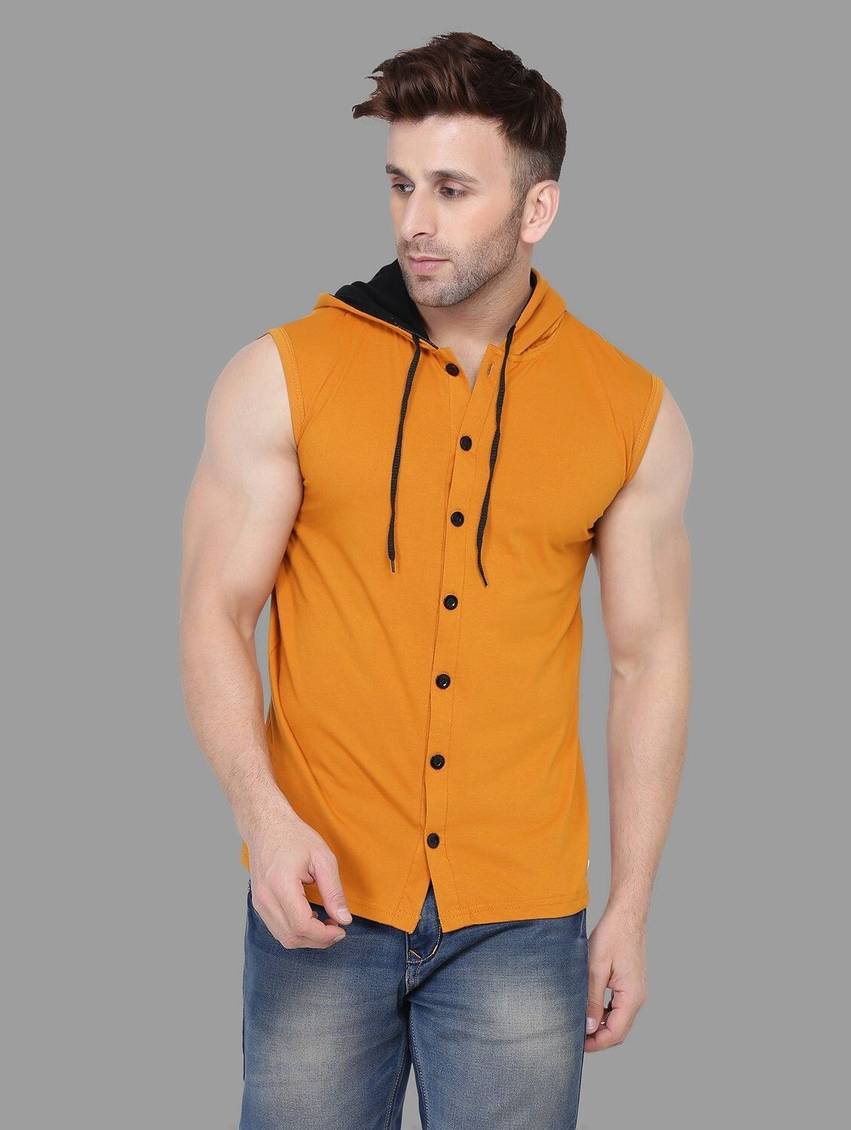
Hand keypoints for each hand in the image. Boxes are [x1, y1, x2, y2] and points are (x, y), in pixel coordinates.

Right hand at [246, 809, 352, 949]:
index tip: (341, 930)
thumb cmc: (294, 837)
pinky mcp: (259, 904)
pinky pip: (277, 929)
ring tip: (326, 923)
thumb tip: (344, 919)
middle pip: (292, 936)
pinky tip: (310, 917)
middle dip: (318, 940)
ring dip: (307, 938)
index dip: (324, 935)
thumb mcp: (323, 858)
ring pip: (284, 937)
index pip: (301, 925)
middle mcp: (266, 898)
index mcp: (281, 884)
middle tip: (338, 929)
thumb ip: (334, 891)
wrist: (266, 826)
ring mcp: (259, 902)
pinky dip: (296, 931)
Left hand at [584, 904, 647, 1050]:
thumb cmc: (612, 936)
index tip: (577, 1044)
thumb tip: (588, 1026)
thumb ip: (592, 998)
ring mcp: (635, 991)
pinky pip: (618, 1007)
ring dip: (600, 1026)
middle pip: (618, 1030)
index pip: (615, 1033)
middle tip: (575, 1036)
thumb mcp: (596, 967)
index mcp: (632, 996)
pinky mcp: (630, 985)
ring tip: (579, 1024)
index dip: (596, 1043)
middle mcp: (637, 997)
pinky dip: (604, 1013)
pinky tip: (589, 1008)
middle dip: (598, 1038)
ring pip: (618, 1020)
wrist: (626, 915)